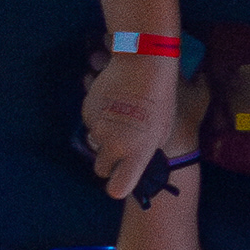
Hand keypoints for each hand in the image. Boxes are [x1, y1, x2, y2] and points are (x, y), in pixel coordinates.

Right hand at [84, 52, 189, 199]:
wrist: (144, 62)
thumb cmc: (161, 97)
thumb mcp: (162, 130)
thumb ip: (144, 151)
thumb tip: (132, 162)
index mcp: (137, 153)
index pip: (119, 187)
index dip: (118, 186)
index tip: (120, 182)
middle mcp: (113, 145)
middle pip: (102, 169)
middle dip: (108, 163)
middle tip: (121, 146)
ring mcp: (97, 128)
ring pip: (96, 143)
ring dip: (106, 135)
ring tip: (124, 115)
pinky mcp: (87, 111)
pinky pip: (90, 123)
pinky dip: (99, 117)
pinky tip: (114, 101)